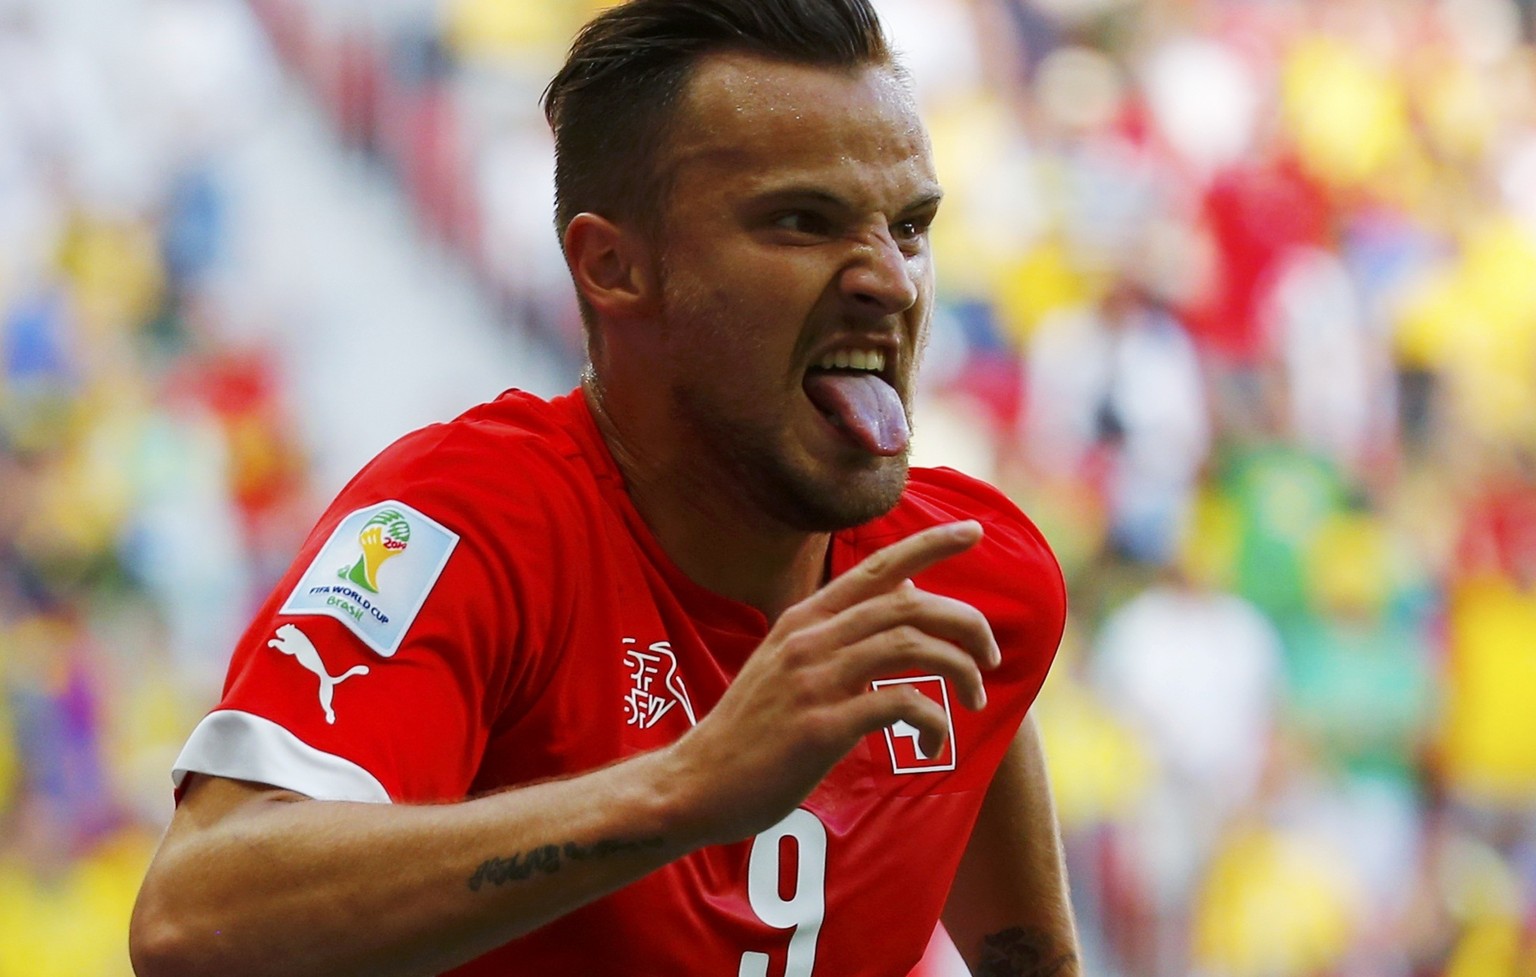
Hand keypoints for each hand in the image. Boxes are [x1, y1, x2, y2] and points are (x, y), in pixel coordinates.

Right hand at [663, 521, 999, 845]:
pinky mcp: (820, 727)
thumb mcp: (786, 664)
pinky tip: (934, 738)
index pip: (877, 566)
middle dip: (966, 622)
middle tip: (991, 655)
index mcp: (804, 620)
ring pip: (912, 646)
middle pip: (909, 604)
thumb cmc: (749, 730)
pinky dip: (933, 718)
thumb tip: (902, 598)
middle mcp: (810, 639)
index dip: (930, 544)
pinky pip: (900, 704)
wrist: (695, 784)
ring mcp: (814, 681)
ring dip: (960, 669)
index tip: (973, 529)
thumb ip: (837, 633)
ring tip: (974, 697)